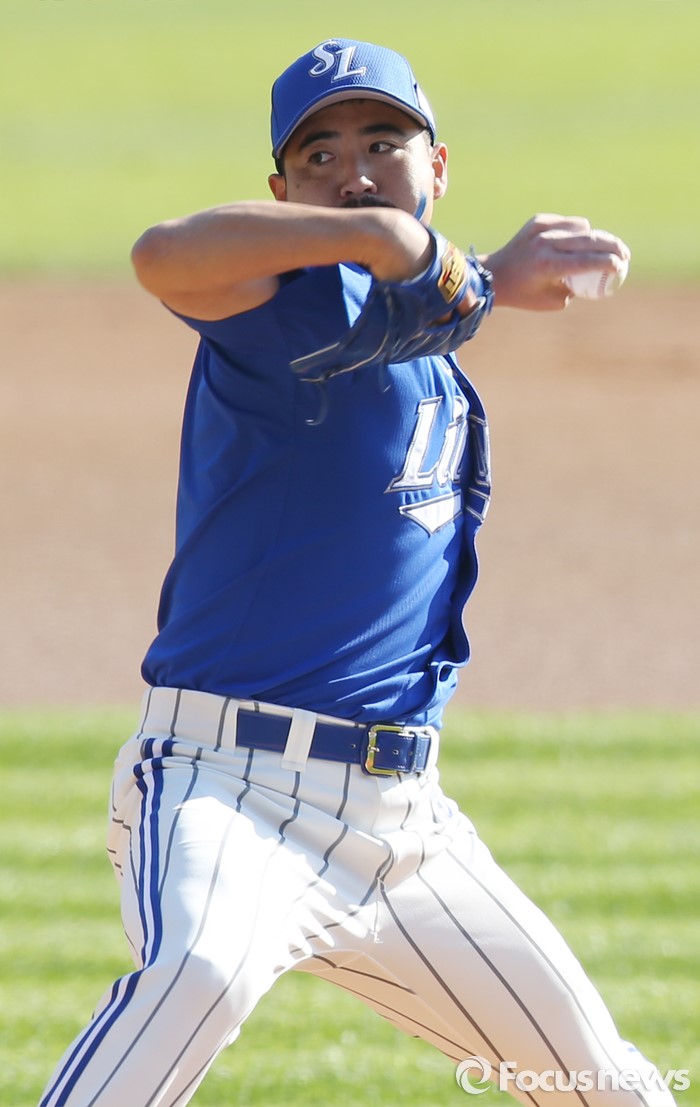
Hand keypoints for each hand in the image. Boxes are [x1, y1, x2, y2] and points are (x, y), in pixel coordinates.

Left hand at [481, 214, 630, 310]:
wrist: (494, 276)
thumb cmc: (524, 294)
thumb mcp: (552, 302)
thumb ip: (576, 288)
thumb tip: (596, 276)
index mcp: (549, 266)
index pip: (589, 260)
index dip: (611, 263)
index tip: (622, 267)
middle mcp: (547, 243)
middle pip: (591, 239)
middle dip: (613, 246)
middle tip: (625, 255)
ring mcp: (542, 229)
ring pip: (581, 226)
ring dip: (593, 237)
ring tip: (598, 250)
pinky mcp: (538, 221)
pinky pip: (567, 223)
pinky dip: (576, 231)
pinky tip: (575, 243)